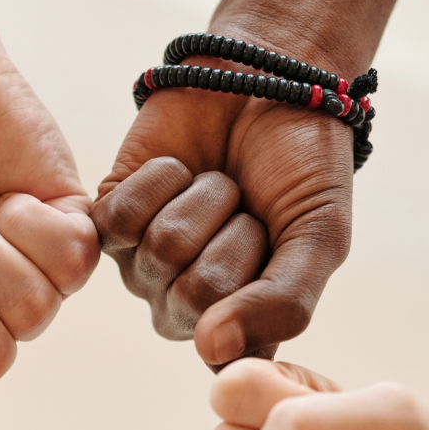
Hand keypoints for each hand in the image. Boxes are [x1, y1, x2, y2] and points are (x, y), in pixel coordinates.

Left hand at [92, 0, 399, 364]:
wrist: (267, 80)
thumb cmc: (298, 166)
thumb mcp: (319, 237)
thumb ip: (284, 304)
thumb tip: (210, 349)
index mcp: (235, 323)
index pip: (233, 343)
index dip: (261, 288)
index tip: (279, 247)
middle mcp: (182, 307)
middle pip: (196, 296)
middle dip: (234, 235)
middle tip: (247, 207)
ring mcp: (142, 267)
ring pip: (162, 250)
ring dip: (203, 199)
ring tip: (217, 182)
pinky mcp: (108, 221)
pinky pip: (123, 219)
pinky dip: (160, 180)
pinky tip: (178, 169)